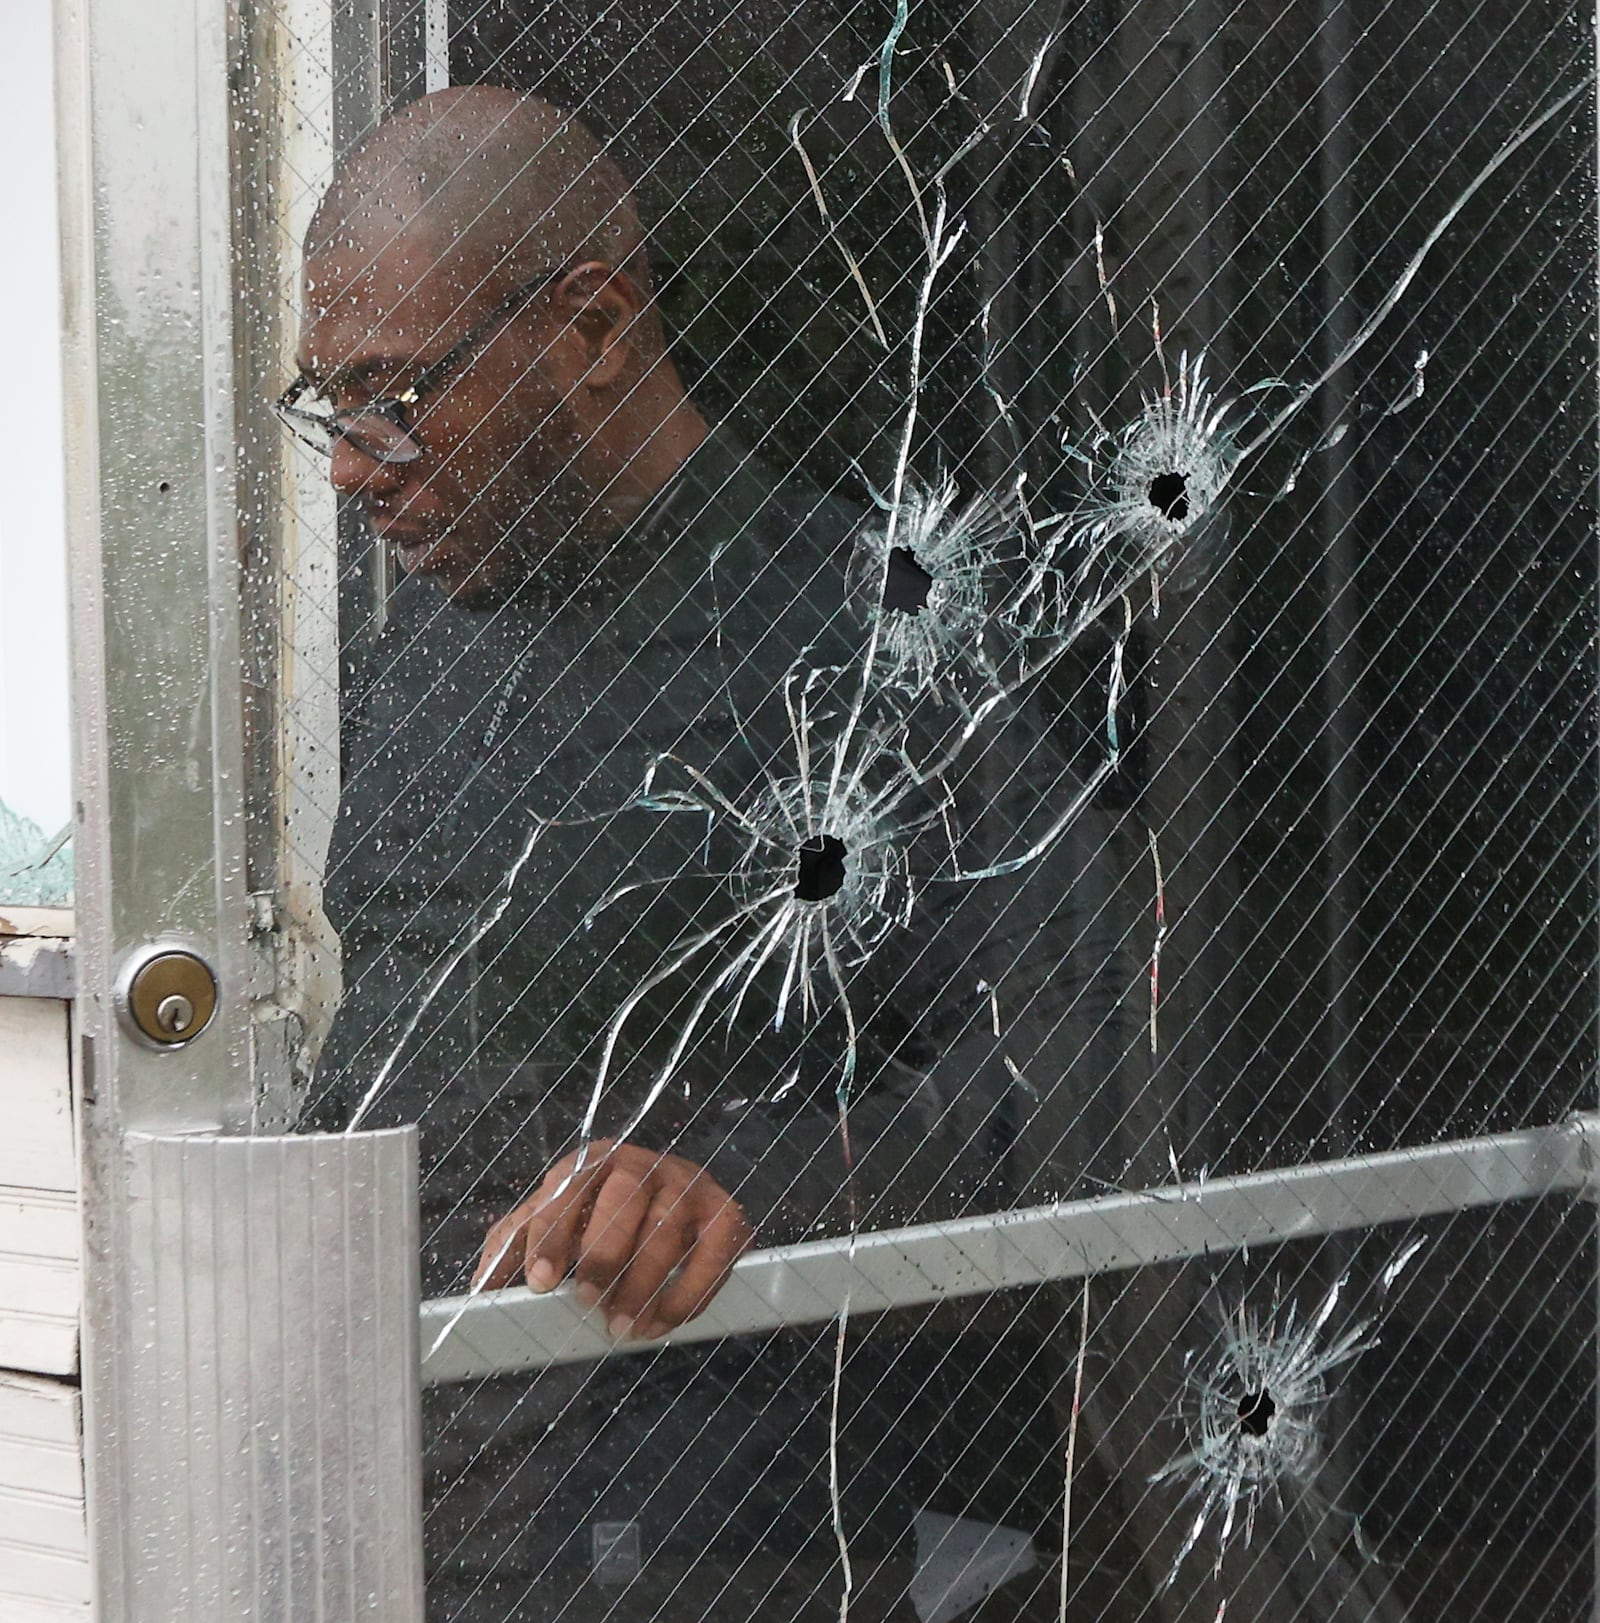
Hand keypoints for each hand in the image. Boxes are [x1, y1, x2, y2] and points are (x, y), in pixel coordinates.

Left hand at [473, 1140, 752, 1340]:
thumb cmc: (604, 1215)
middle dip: (604, 1255)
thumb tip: (481, 1288)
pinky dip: (686, 1296)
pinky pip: (712, 1256)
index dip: (553, 1234)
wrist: (680, 1197)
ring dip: (642, 1286)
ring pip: (667, 1231)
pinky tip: (660, 1323)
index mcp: (596, 1160)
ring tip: (621, 1328)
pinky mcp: (726, 1217)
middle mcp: (646, 1165)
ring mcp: (690, 1188)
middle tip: (589, 1302)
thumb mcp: (557, 1217)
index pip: (571, 1187)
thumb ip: (516, 1244)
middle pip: (625, 1198)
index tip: (541, 1282)